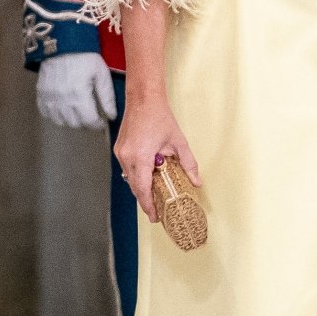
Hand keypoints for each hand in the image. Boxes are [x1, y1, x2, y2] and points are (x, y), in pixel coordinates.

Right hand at [36, 54, 117, 127]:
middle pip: (74, 124)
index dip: (98, 124)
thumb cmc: (85, 56)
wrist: (63, 42)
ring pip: (60, 121)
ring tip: (78, 113)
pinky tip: (64, 109)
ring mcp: (49, 96)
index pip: (89, 121)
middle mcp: (62, 98)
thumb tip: (112, 116)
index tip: (102, 122)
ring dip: (71, 121)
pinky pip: (45, 113)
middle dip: (85, 123)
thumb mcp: (102, 74)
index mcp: (79, 94)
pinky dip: (55, 115)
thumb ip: (107, 97)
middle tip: (91, 116)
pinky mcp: (41, 92)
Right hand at [113, 96, 199, 223]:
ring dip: (141, 188)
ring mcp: (120, 153)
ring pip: (130, 178)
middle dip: (146, 200)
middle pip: (135, 187)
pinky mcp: (119, 149)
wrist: (143, 99)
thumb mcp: (178, 142)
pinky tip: (147, 179)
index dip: (149, 205)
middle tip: (157, 212)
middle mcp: (126, 157)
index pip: (143, 189)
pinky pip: (127, 169)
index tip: (155, 217)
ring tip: (154, 197)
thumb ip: (188, 163)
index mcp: (140, 157)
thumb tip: (197, 181)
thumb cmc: (160, 117)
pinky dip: (137, 176)